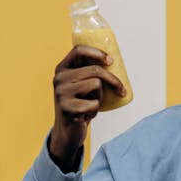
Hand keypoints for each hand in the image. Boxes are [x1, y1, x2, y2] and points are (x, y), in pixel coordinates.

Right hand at [48, 44, 125, 171]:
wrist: (67, 130)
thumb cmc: (79, 104)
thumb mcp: (81, 85)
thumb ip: (89, 72)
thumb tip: (114, 62)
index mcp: (62, 68)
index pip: (78, 50)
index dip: (97, 52)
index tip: (111, 61)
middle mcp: (59, 78)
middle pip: (94, 70)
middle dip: (112, 80)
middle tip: (121, 90)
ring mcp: (61, 93)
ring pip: (96, 85)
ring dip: (100, 97)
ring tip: (91, 104)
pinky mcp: (67, 108)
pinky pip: (94, 104)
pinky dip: (95, 111)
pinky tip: (86, 116)